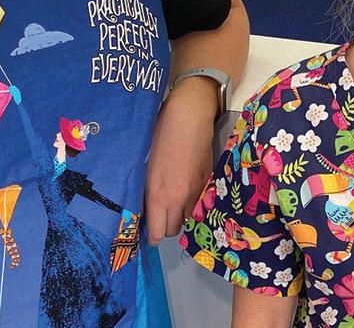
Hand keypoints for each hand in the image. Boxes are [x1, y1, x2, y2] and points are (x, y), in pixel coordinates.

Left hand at [144, 77, 218, 244]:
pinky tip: (185, 189)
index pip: (157, 233)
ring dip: (178, 215)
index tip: (148, 233)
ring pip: (187, 218)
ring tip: (172, 200)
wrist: (189, 117)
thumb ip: (147, 191)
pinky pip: (198, 204)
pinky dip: (191, 203)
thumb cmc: (159, 135)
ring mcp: (196, 192)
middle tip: (158, 214)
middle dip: (164, 226)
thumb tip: (145, 208)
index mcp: (159, 196)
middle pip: (172, 230)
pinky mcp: (208, 182)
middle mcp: (179, 199)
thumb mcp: (145, 167)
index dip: (151, 236)